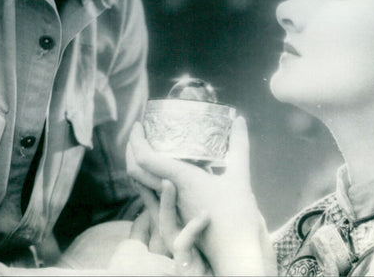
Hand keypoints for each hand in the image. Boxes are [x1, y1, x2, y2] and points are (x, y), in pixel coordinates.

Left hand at [127, 117, 275, 275]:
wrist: (235, 253)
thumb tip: (240, 119)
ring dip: (140, 165)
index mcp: (181, 180)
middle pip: (137, 171)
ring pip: (143, 185)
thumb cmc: (237, 216)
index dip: (137, 140)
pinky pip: (152, 196)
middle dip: (133, 150)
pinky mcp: (175, 218)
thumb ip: (239, 146)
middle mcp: (170, 195)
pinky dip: (151, 179)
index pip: (145, 159)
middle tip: (140, 133)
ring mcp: (170, 208)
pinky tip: (165, 174)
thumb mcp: (240, 177)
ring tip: (149, 148)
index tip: (138, 125)